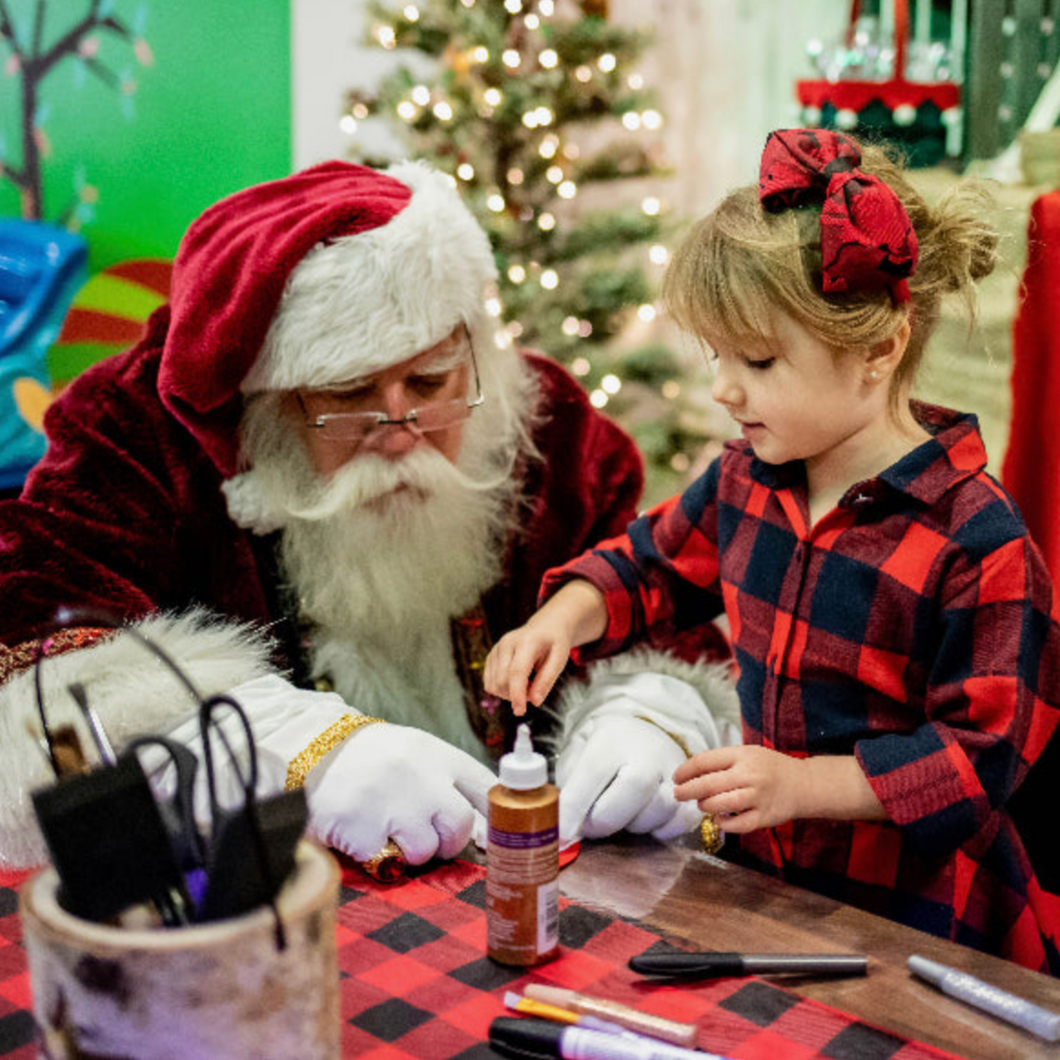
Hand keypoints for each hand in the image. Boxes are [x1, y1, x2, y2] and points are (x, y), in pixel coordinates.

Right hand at [304, 722, 495, 863]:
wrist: (312, 749)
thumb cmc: (373, 758)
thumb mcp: (415, 755)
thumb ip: (448, 784)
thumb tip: (485, 834)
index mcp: (437, 754)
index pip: (484, 786)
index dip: (492, 816)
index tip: (487, 834)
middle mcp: (420, 775)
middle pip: (461, 824)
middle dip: (449, 840)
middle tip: (428, 837)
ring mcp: (392, 802)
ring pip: (426, 849)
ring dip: (411, 851)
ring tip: (390, 831)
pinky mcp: (363, 829)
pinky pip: (386, 860)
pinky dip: (375, 854)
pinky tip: (362, 831)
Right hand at [484, 580, 607, 713]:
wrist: (545, 627)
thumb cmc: (554, 643)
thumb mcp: (560, 659)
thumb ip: (547, 680)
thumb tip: (535, 701)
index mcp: (527, 641)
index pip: (516, 671)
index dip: (517, 694)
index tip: (520, 711)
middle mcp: (507, 643)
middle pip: (502, 680)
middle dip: (516, 695)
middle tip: (535, 691)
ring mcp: (496, 648)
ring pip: (493, 683)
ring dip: (509, 693)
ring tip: (528, 684)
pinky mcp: (491, 656)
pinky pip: (489, 682)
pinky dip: (502, 689)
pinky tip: (516, 682)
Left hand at [557, 715, 701, 843]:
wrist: (641, 733)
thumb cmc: (602, 749)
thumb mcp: (578, 752)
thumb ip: (568, 781)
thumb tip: (562, 821)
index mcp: (612, 736)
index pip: (593, 773)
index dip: (575, 809)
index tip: (563, 833)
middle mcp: (648, 749)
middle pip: (634, 788)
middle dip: (605, 820)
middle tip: (589, 827)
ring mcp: (674, 769)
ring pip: (659, 808)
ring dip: (633, 825)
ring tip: (620, 815)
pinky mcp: (692, 789)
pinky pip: (682, 820)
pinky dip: (661, 830)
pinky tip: (644, 821)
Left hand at [672, 745, 808, 831]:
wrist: (804, 784)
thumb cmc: (769, 768)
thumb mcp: (748, 754)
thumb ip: (723, 762)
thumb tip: (690, 774)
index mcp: (742, 755)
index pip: (705, 761)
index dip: (686, 770)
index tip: (676, 777)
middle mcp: (749, 775)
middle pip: (708, 784)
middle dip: (687, 791)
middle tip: (678, 794)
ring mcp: (758, 797)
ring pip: (720, 804)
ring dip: (704, 806)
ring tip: (701, 804)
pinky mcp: (765, 817)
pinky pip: (737, 825)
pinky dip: (723, 824)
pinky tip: (720, 818)